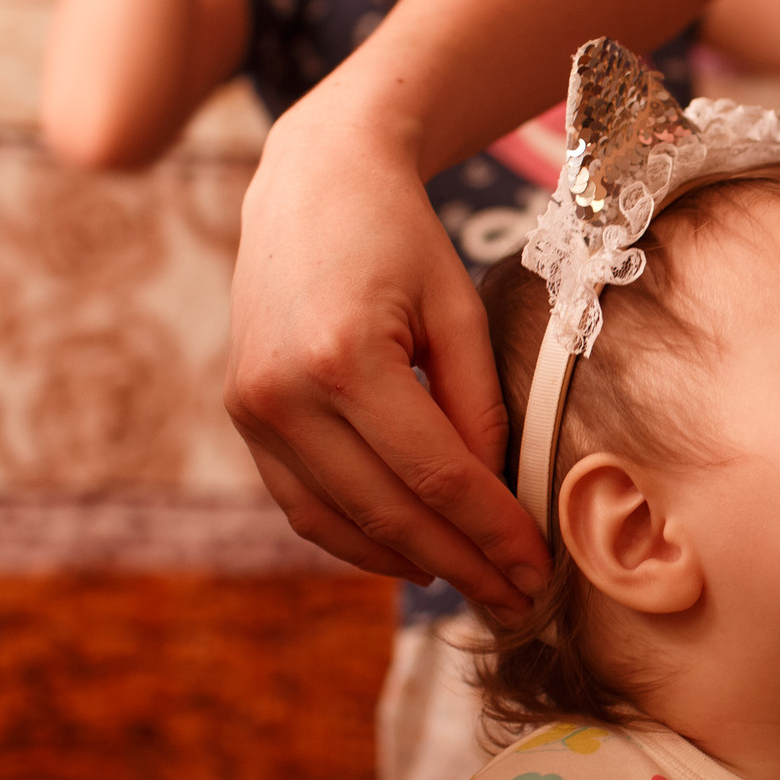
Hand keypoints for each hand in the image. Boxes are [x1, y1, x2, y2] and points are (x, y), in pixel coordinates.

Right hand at [223, 76, 550, 610]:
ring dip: (407, 563)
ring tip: (471, 583)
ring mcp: (252, 409)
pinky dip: (355, 538)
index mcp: (344, 358)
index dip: (491, 532)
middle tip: (516, 595)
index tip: (537, 567)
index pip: (435, 476)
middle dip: (460, 562)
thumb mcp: (458, 309)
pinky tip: (409, 553)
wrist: (312, 184)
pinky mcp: (242, 415)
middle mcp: (284, 393)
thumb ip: (479, 404)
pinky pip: (302, 502)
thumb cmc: (400, 238)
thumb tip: (496, 495)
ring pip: (337, 522)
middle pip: (386, 512)